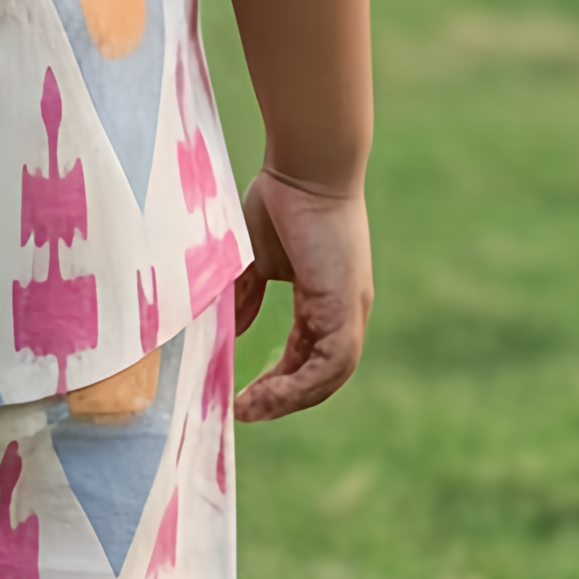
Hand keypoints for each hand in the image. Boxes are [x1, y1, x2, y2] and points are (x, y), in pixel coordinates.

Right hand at [233, 167, 370, 421]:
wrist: (305, 167)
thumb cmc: (281, 200)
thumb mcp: (254, 261)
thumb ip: (245, 297)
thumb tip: (228, 331)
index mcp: (326, 299)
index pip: (307, 355)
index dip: (278, 381)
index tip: (244, 396)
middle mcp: (345, 310)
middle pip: (321, 374)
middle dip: (281, 398)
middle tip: (244, 411)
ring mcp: (350, 310)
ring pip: (329, 376)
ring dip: (288, 399)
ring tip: (250, 410)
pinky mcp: (347, 307)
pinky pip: (330, 364)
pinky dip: (298, 385)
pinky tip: (265, 395)